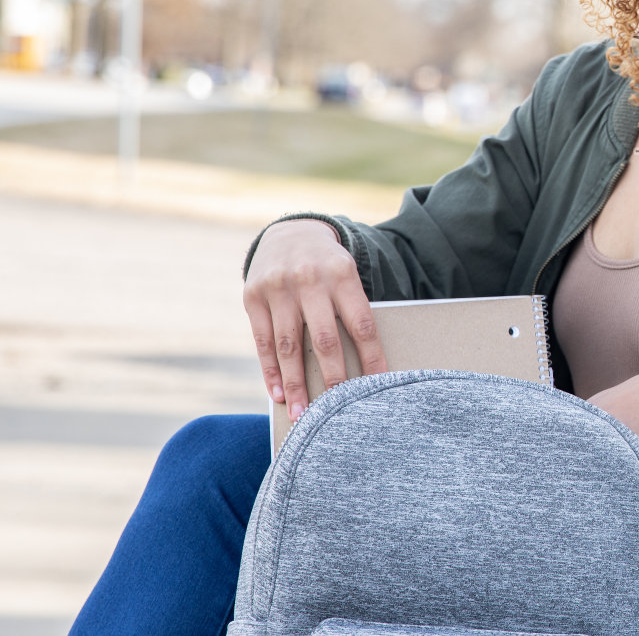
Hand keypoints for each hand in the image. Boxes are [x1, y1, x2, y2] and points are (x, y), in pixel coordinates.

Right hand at [242, 219, 386, 421]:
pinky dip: (270, 370)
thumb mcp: (346, 276)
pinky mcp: (253, 296)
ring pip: (290, 345)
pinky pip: (262, 340)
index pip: (361, 324)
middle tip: (337, 411)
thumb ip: (351, 311)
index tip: (377, 387)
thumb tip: (364, 364)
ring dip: (295, 384)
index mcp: (343, 275)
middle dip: (333, 378)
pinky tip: (278, 394)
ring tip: (302, 414)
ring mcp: (279, 288)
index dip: (371, 358)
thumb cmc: (328, 266)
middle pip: (325, 339)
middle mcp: (310, 281)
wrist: (291, 232)